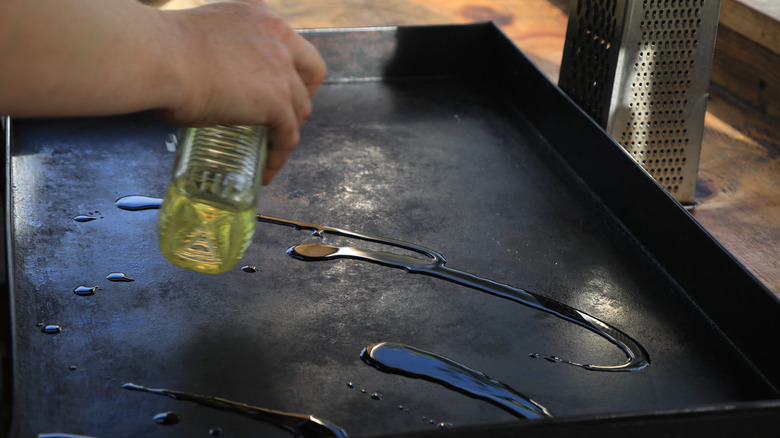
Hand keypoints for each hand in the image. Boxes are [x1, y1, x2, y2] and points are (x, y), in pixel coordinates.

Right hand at [159, 0, 326, 183]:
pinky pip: (287, 135)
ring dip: (289, 128)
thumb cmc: (161, 50)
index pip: (289, 42)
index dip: (289, 67)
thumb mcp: (201, 40)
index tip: (278, 84)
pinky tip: (265, 170)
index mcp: (258, 13)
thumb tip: (205, 84)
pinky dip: (278, 156)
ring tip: (271, 147)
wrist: (157, 56)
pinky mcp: (277, 100)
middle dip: (303, 95)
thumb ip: (218, 57)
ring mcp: (281, 68)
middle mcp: (277, 35)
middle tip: (286, 115)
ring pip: (301, 107)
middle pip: (311, 71)